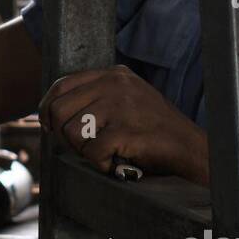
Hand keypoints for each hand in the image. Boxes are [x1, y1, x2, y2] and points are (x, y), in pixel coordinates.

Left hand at [39, 65, 209, 184]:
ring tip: (107, 153)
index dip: (47, 108)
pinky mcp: (125, 130)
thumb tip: (50, 112)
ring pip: (71, 132)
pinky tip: (118, 163)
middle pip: (59, 110)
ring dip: (84, 151)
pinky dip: (101, 164)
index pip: (62, 85)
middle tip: (82, 147)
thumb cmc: (153, 132)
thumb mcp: (126, 101)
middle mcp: (115, 85)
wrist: (190, 149)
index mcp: (114, 75)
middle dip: (62, 134)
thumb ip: (95, 99)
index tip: (47, 125)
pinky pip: (92, 152)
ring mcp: (121, 106)